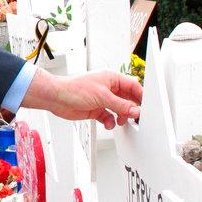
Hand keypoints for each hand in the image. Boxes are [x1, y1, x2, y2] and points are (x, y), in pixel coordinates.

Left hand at [23, 68, 141, 128]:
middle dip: (131, 109)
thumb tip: (135, 110)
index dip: (140, 97)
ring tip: (120, 121)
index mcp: (112, 79)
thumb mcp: (102, 97)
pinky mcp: (96, 110)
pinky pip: (109, 117)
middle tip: (134, 118)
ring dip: (121, 116)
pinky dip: (110, 121)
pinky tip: (108, 123)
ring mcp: (102, 99)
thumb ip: (120, 105)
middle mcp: (108, 88)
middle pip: (127, 100)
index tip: (145, 108)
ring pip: (119, 110)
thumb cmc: (74, 89)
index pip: (133, 86)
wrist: (56, 98)